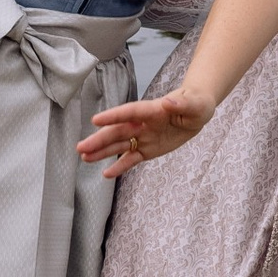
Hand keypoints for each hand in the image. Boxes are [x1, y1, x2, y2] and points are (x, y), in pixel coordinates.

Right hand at [78, 81, 215, 177]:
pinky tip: (106, 174)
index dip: (114, 116)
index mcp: (153, 109)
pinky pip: (131, 159)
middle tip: (80, 148)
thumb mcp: (195, 104)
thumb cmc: (197, 104)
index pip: (130, 112)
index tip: (95, 120)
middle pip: (118, 131)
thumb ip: (181, 105)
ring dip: (102, 152)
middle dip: (99, 140)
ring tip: (84, 158)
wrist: (197, 112)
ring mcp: (143, 137)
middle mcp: (143, 123)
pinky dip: (120, 166)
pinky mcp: (147, 149)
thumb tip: (167, 102)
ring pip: (119, 145)